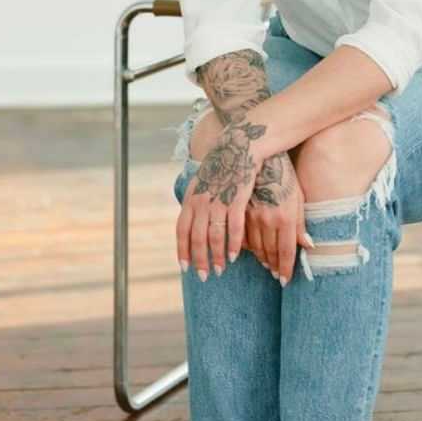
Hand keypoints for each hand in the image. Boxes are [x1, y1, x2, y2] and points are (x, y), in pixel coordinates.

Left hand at [176, 117, 264, 279]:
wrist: (240, 145)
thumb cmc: (224, 165)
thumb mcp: (203, 182)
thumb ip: (197, 203)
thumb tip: (194, 223)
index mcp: (191, 198)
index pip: (181, 229)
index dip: (182, 250)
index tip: (185, 267)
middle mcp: (201, 201)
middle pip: (196, 237)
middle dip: (199, 259)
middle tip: (204, 276)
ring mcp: (218, 200)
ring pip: (214, 235)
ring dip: (216, 255)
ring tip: (220, 269)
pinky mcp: (236, 198)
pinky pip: (233, 227)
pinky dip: (233, 244)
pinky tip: (234, 256)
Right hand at [245, 151, 313, 284]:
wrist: (260, 157)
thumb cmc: (284, 177)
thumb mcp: (297, 197)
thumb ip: (301, 223)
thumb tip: (309, 245)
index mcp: (285, 216)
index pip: (286, 250)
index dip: (286, 267)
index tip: (285, 280)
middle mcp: (268, 219)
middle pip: (270, 251)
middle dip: (274, 266)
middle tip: (276, 275)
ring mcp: (251, 216)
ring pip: (255, 247)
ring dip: (261, 259)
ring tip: (267, 266)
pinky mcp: (238, 212)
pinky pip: (241, 237)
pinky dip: (247, 248)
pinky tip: (251, 251)